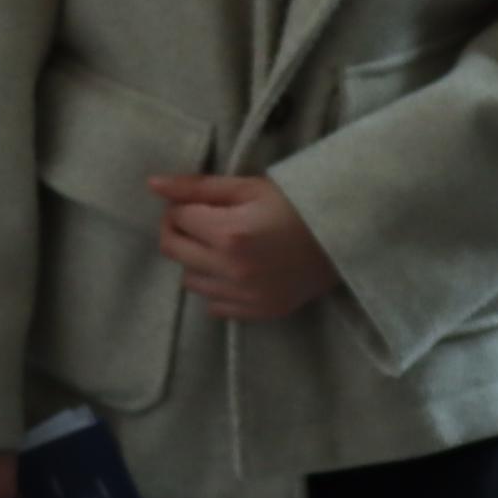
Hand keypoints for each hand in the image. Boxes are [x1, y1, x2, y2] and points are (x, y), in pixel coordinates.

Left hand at [143, 172, 340, 323]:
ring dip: (196, 260)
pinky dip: (217, 287)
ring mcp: (243, 296)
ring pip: (190, 281)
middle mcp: (230, 269)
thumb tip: (152, 185)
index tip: (200, 203)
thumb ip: (198, 187)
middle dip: (180, 231)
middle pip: (174, 251)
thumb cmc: (297, 203)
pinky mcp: (257, 312)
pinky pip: (214, 306)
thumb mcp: (249, 186)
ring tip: (222, 246)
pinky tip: (235, 270)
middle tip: (202, 221)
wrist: (344, 236)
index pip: (175, 218)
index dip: (181, 206)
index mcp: (228, 233)